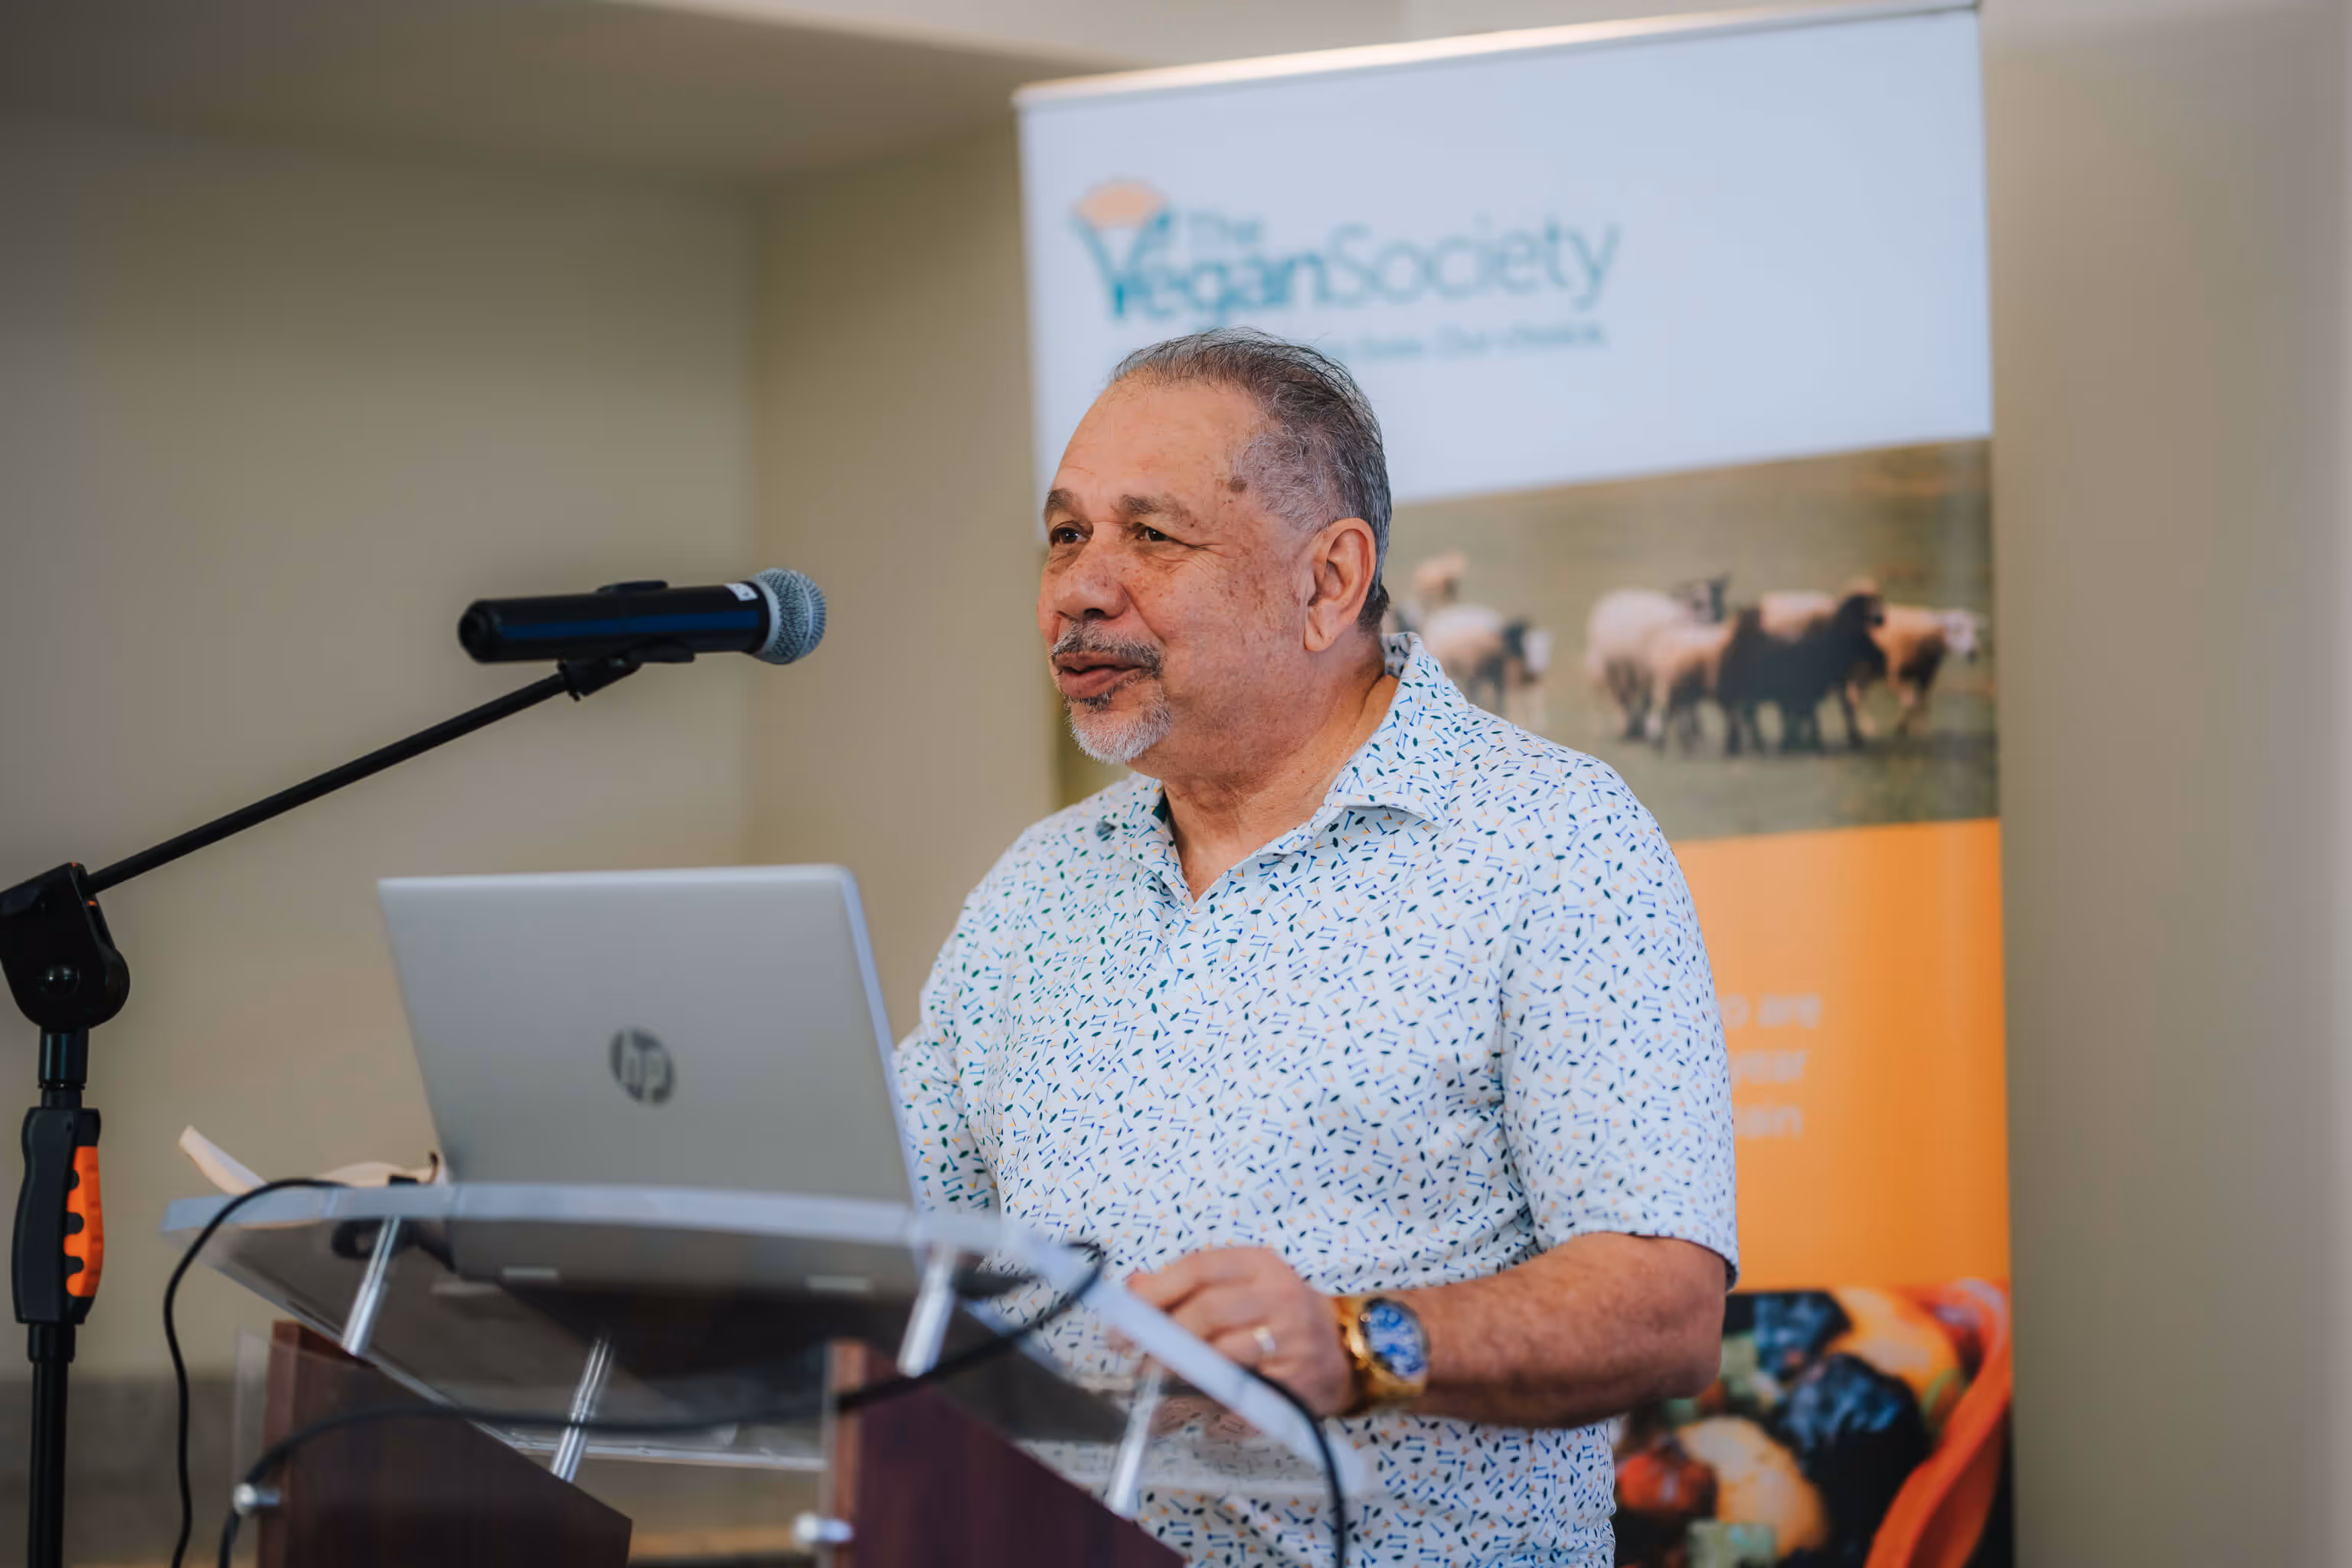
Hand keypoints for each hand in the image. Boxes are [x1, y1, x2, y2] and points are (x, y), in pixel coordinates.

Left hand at [1127, 1247, 1354, 1417]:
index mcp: (1258, 1264)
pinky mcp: (1297, 1381)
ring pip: (1223, 1355)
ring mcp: (1292, 1339)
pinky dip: (1213, 1406)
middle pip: (1207, 1311)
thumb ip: (1186, 1286)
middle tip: (1137, 1363)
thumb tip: (1133, 1288)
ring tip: (1157, 1392)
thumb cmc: (1276, 1315)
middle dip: (1163, 1341)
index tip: (1123, 1325)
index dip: (1154, 1295)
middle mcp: (1279, 1295)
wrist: (1341, 1349)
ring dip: (1181, 1377)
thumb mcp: (1239, 1286)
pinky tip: (1197, 1411)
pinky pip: (1244, 1396)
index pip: (1197, 1268)